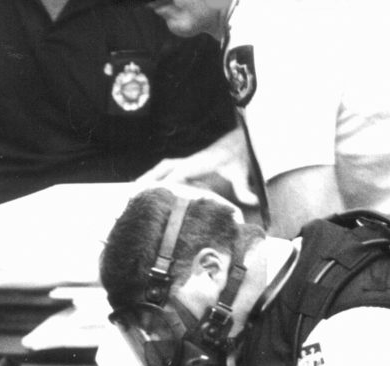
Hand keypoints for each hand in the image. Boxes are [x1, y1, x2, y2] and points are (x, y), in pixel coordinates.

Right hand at [135, 129, 256, 204]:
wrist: (240, 140)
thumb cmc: (239, 156)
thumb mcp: (242, 172)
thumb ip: (245, 187)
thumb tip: (254, 201)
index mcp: (200, 162)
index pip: (179, 172)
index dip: (167, 182)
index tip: (155, 193)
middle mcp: (191, 160)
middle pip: (165, 167)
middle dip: (150, 179)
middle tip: (135, 191)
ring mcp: (188, 160)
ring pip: (164, 166)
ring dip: (150, 176)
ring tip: (136, 189)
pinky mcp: (189, 162)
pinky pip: (169, 168)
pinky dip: (158, 175)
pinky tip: (150, 186)